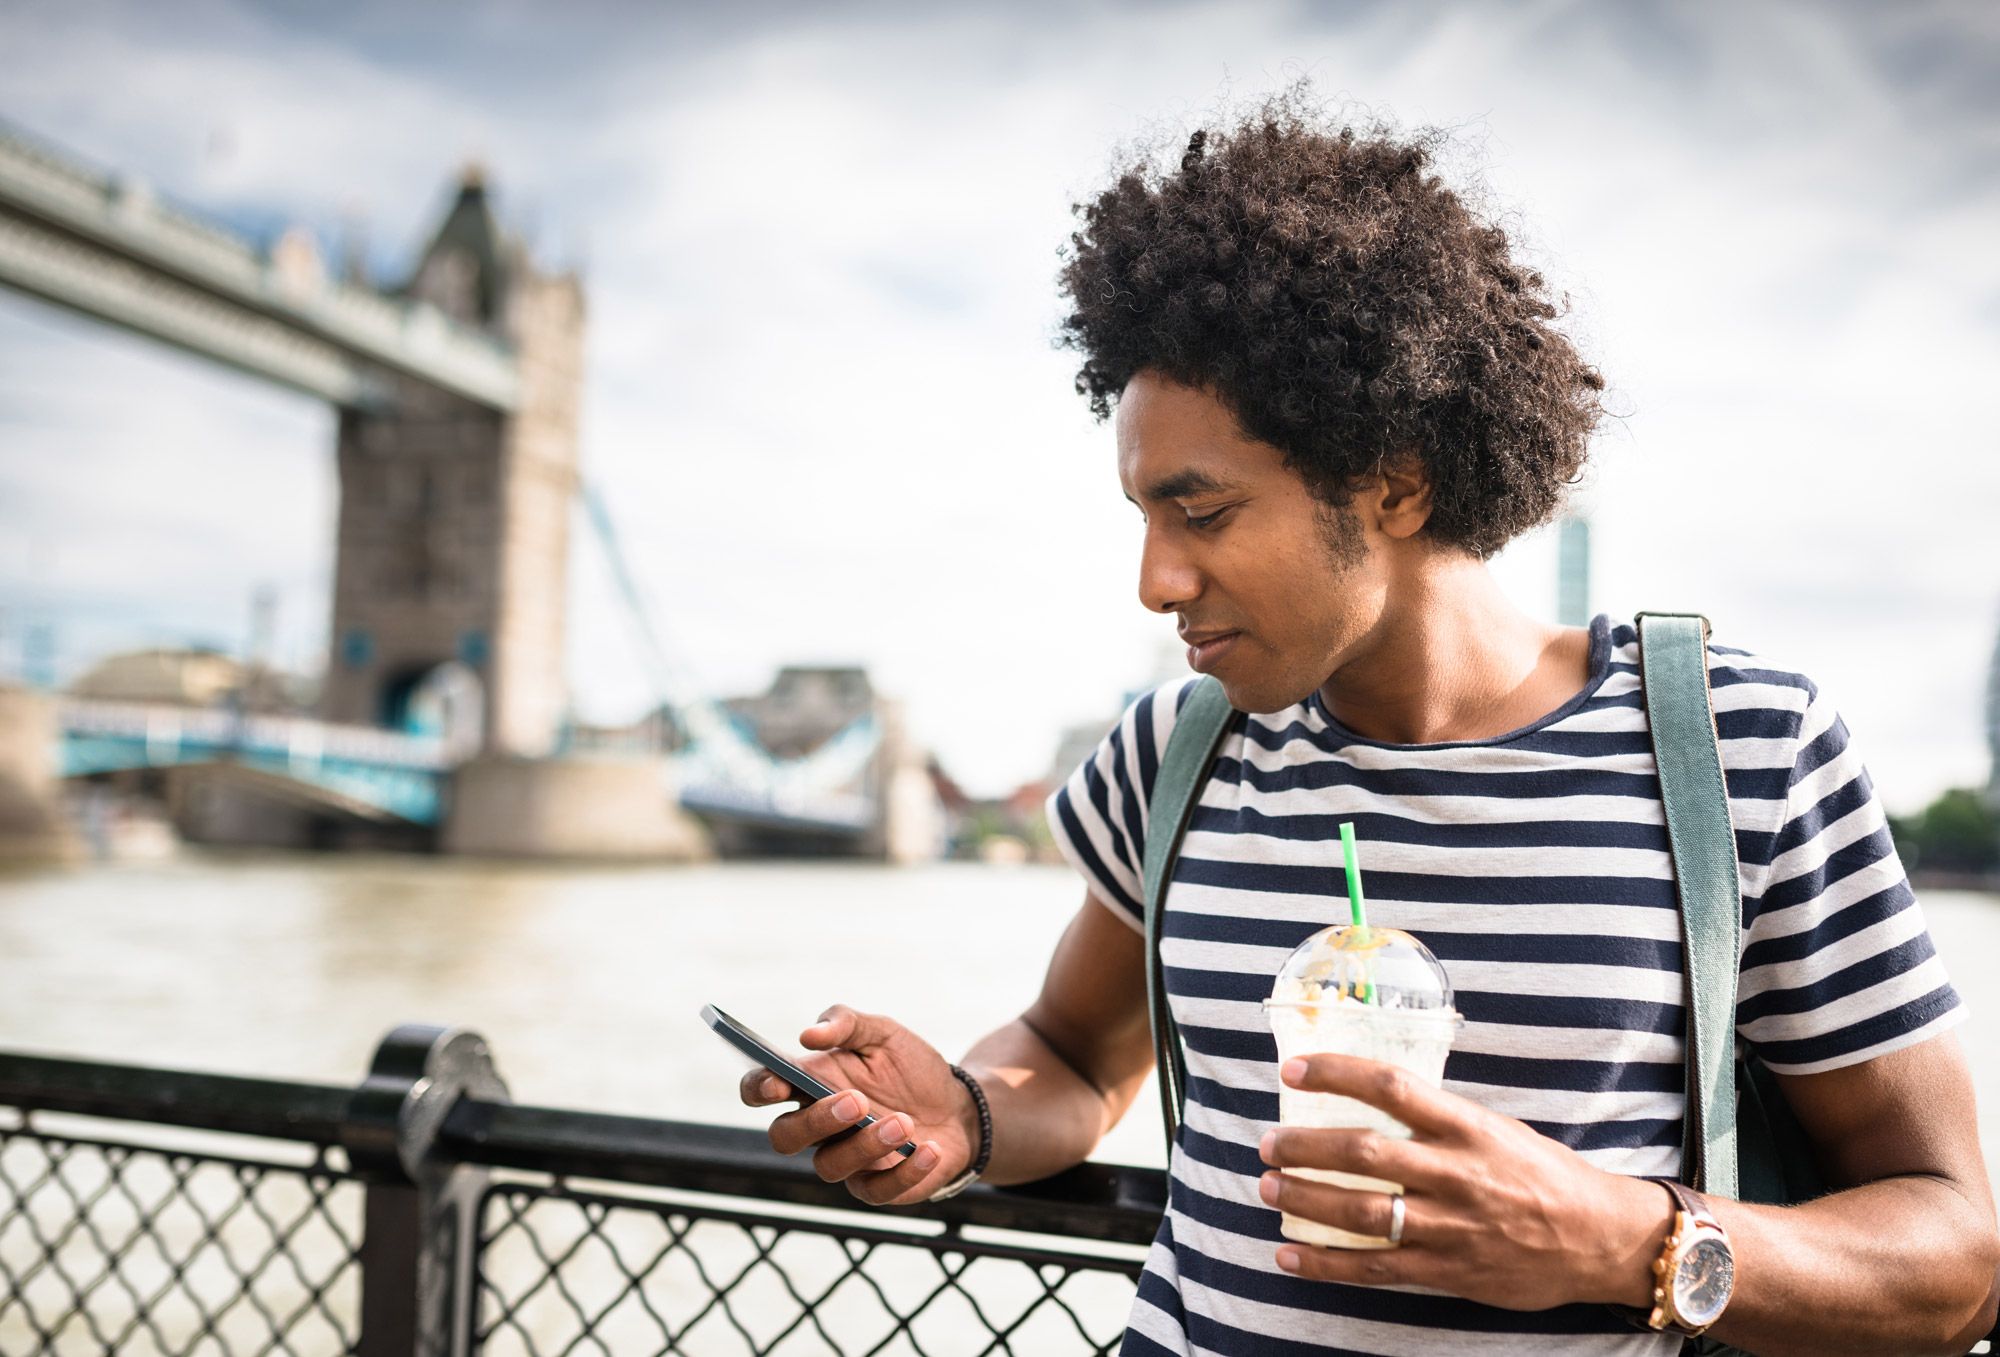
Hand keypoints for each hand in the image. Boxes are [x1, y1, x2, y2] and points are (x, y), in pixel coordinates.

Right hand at [738, 1004, 977, 1206]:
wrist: (957, 1105)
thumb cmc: (910, 1068)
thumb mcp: (883, 1032)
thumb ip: (846, 1023)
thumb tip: (808, 1034)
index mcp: (810, 1084)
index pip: (761, 1090)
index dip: (759, 1089)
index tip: (779, 1084)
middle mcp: (819, 1127)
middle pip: (785, 1136)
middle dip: (816, 1121)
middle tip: (858, 1101)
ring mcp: (846, 1159)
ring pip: (829, 1167)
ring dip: (866, 1145)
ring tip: (904, 1123)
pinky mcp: (877, 1186)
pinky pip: (876, 1191)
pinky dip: (905, 1171)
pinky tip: (929, 1149)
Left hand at [1256, 1055, 1669, 1310]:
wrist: (1600, 1239)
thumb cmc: (1545, 1174)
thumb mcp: (1497, 1128)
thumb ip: (1439, 1118)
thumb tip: (1373, 1097)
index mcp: (1468, 1126)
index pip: (1391, 1087)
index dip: (1336, 1074)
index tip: (1293, 1070)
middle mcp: (1457, 1173)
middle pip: (1365, 1153)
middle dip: (1305, 1147)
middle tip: (1268, 1143)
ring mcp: (1451, 1226)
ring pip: (1362, 1212)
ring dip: (1305, 1199)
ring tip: (1267, 1188)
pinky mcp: (1448, 1271)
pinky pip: (1375, 1268)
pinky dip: (1325, 1264)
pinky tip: (1288, 1255)